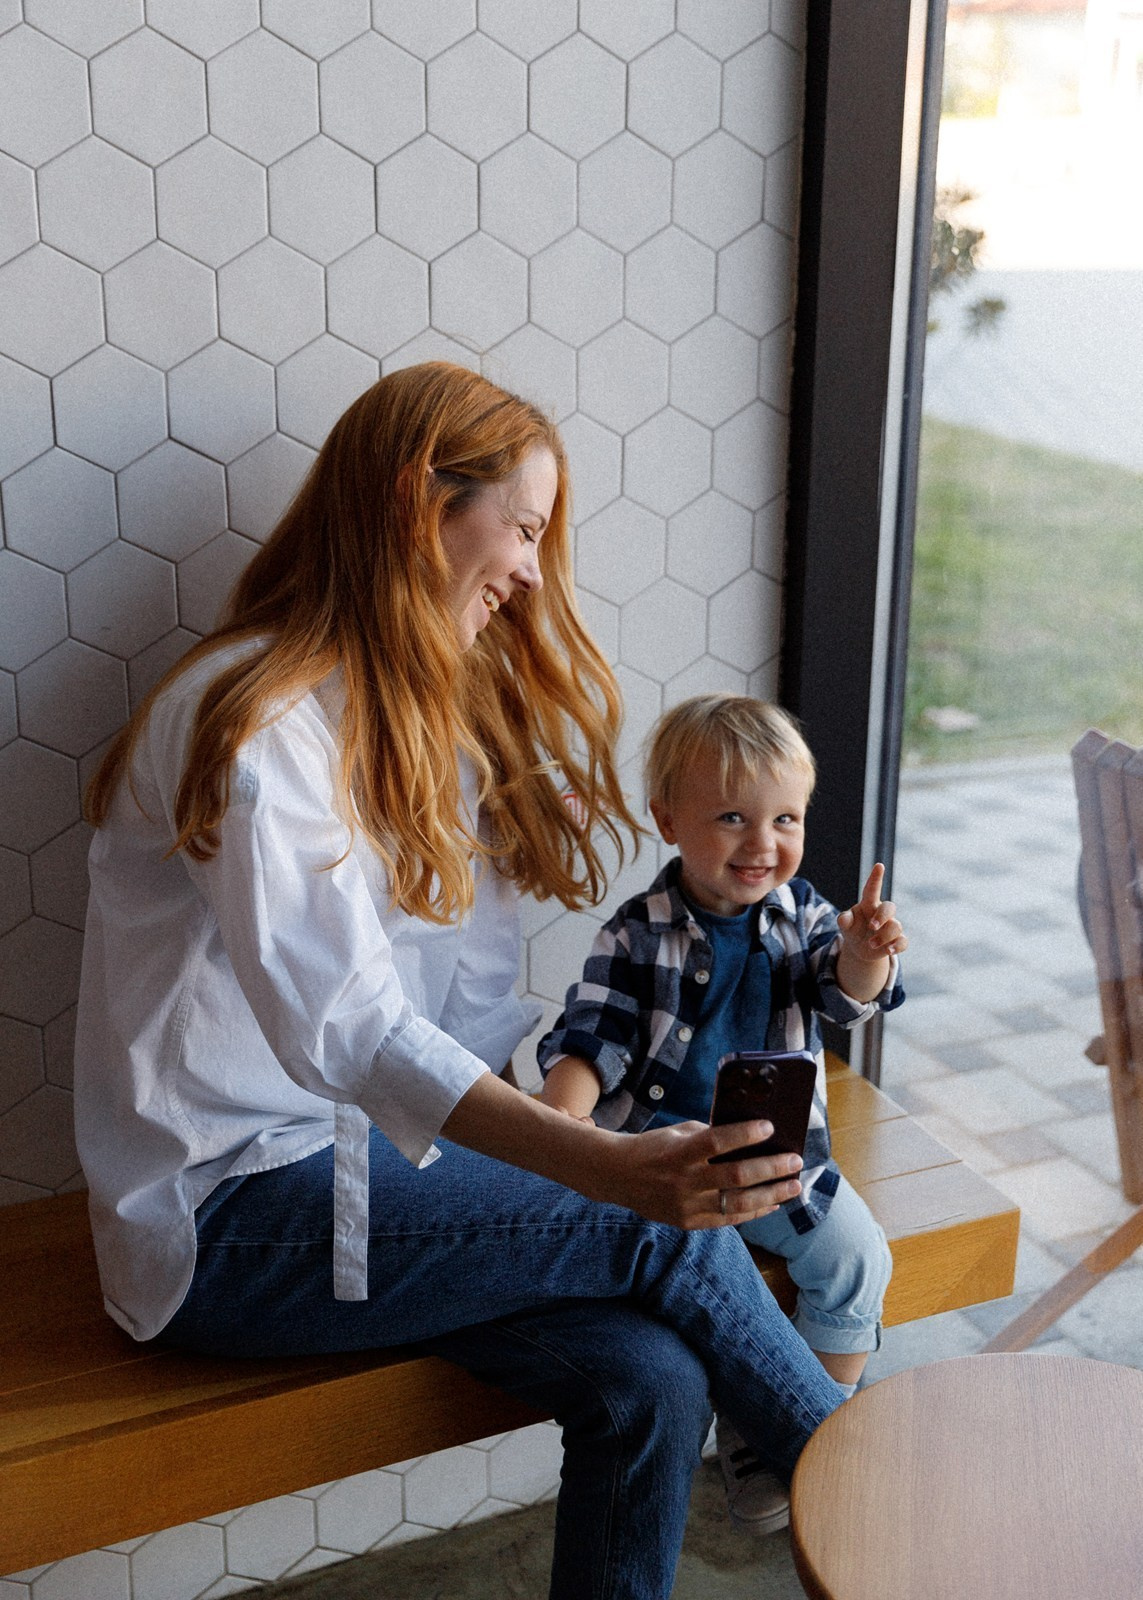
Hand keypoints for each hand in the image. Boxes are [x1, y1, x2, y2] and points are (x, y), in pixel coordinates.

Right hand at [581, 1118, 803, 1230]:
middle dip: (770, 1169)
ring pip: (737, 1204)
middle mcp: (684, 1181)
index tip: (769, 1127)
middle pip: (734, 1177)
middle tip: (795, 1160)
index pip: (716, 1142)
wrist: (619, 1177)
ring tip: (794, 1185)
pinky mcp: (689, 1223)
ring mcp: (687, 1206)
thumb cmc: (654, 1147)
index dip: (744, 1135)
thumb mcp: (677, 1132)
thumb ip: (708, 1134)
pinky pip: (728, 1219)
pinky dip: (754, 1212)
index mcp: (679, 1151)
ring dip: (771, 1195)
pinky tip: (773, 1203)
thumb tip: (748, 1135)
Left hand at [837, 862, 906, 964]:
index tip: (879, 865)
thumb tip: (844, 918)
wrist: (860, 948)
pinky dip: (898, 946)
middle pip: (890, 907)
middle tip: (872, 926)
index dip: (876, 878)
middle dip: (882, 916)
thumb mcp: (845, 925)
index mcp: (868, 904)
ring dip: (883, 936)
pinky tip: (889, 951)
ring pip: (896, 926)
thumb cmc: (853, 929)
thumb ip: (844, 920)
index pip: (872, 889)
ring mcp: (890, 927)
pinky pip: (904, 941)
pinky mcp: (896, 941)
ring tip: (870, 944)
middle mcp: (882, 914)